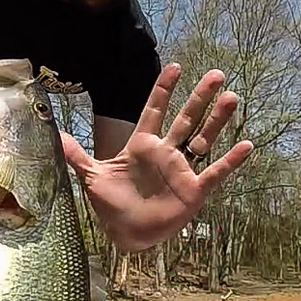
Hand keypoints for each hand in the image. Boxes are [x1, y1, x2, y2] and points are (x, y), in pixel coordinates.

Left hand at [61, 63, 253, 252]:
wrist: (126, 235)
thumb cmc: (111, 205)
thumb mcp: (91, 177)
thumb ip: (76, 154)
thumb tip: (54, 135)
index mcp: (142, 146)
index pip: (154, 111)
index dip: (163, 89)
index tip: (175, 66)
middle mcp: (166, 153)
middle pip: (185, 118)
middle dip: (199, 97)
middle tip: (215, 74)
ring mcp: (181, 170)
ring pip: (202, 139)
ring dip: (217, 120)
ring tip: (231, 98)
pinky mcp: (193, 190)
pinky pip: (215, 172)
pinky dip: (230, 160)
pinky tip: (246, 145)